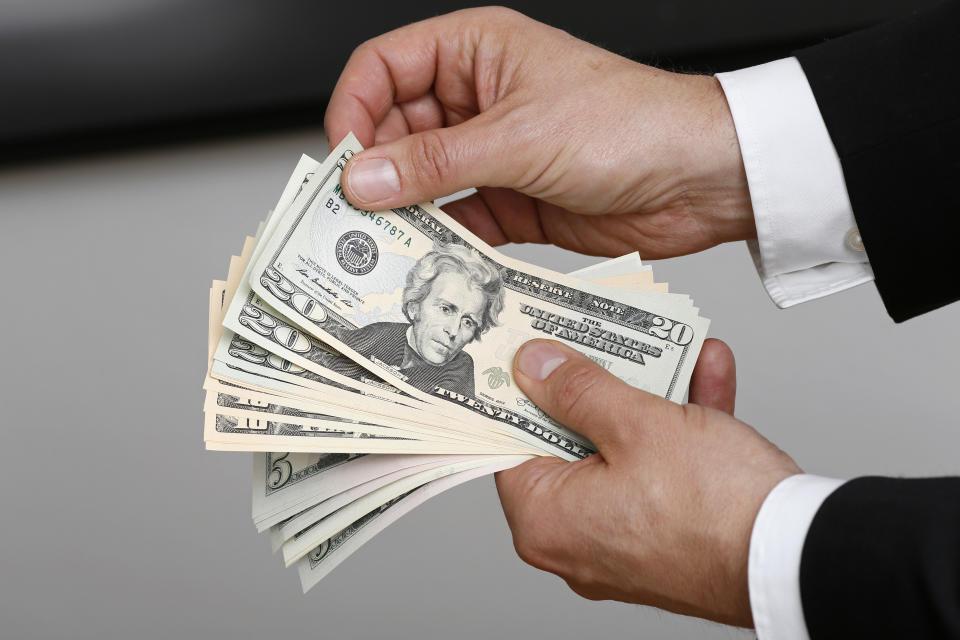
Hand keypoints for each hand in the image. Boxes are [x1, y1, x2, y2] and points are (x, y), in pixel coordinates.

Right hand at [325, 7, 753, 258]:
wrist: (700, 178)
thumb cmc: (632, 123)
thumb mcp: (520, 136)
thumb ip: (436, 162)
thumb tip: (364, 175)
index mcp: (476, 52)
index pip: (384, 68)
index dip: (355, 110)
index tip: (343, 160)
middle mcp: (479, 100)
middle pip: (396, 131)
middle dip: (375, 172)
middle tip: (353, 215)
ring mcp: (494, 154)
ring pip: (424, 183)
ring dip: (406, 214)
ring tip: (385, 245)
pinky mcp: (512, 202)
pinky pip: (459, 223)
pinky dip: (444, 244)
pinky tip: (433, 261)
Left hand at [495, 338, 800, 625]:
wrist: (798, 558)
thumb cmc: (713, 506)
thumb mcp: (636, 423)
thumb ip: (578, 389)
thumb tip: (535, 366)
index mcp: (547, 521)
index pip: (509, 444)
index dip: (521, 391)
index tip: (528, 352)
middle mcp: (576, 541)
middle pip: (570, 443)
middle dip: (597, 385)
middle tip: (598, 339)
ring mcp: (624, 540)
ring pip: (624, 451)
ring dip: (651, 396)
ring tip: (669, 347)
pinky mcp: (668, 536)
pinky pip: (662, 472)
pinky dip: (682, 426)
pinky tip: (707, 374)